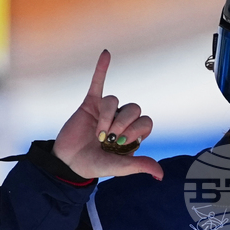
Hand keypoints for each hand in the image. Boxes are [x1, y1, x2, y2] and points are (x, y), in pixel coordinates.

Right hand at [52, 50, 163, 180]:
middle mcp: (121, 120)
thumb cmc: (95, 165)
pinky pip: (98, 83)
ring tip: (97, 133)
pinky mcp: (90, 104)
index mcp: (132, 134)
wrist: (68, 162)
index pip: (145, 122)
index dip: (135, 130)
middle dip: (121, 124)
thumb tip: (161, 174)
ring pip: (115, 101)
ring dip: (107, 116)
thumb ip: (139, 166)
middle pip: (134, 109)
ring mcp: (106, 111)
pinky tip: (106, 54)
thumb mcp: (119, 168)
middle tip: (108, 139)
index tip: (121, 143)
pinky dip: (102, 69)